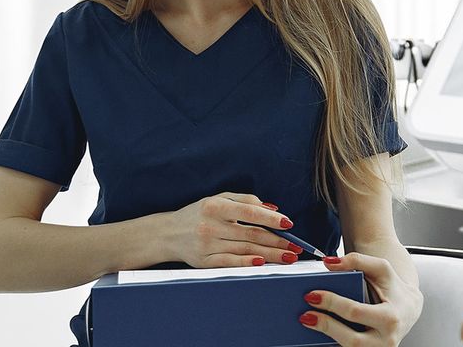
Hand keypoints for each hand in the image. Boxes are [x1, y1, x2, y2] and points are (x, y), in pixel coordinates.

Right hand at [162, 192, 300, 267]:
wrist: (167, 234)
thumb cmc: (197, 214)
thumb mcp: (217, 199)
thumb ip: (245, 200)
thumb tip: (273, 208)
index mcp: (216, 206)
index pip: (250, 212)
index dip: (271, 218)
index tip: (289, 224)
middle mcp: (210, 225)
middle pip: (251, 234)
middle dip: (277, 241)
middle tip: (295, 247)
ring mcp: (207, 244)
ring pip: (245, 250)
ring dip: (270, 254)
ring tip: (287, 257)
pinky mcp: (204, 261)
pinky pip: (230, 263)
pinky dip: (247, 263)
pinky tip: (262, 263)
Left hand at [300, 252, 422, 345]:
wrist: (408, 309)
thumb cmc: (393, 289)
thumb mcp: (381, 268)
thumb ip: (356, 261)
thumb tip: (329, 263)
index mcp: (391, 317)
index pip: (356, 312)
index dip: (331, 303)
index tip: (312, 295)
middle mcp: (387, 340)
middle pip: (352, 340)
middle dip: (326, 326)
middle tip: (305, 314)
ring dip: (327, 338)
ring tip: (310, 322)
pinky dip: (333, 343)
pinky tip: (320, 333)